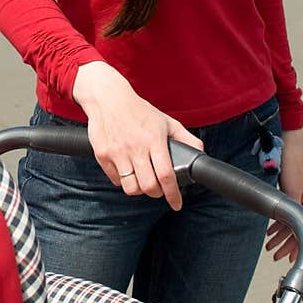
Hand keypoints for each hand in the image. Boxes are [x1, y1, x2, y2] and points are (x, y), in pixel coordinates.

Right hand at [72, 61, 202, 209]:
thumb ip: (185, 138)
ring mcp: (117, 152)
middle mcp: (136, 148)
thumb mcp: (166, 121)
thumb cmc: (139, 110)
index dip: (173, 194)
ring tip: (142, 181)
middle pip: (148, 187)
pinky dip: (124, 181)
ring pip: (131, 188)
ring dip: (139, 190)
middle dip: (157, 194)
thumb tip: (200, 153)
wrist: (108, 98)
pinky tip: (128, 171)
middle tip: (159, 190)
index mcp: (154, 140)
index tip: (176, 204)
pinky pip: (115, 180)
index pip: (166, 175)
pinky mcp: (103, 155)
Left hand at [265, 128, 302, 264]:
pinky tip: (270, 231)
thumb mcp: (292, 188)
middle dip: (285, 245)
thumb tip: (290, 224)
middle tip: (273, 256)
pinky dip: (277, 225)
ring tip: (268, 247)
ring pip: (289, 224)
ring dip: (279, 236)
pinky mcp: (290, 195)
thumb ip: (292, 206)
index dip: (295, 246)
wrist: (288, 147)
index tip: (289, 258)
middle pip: (296, 230)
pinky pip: (285, 215)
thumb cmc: (292, 166)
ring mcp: (298, 199)